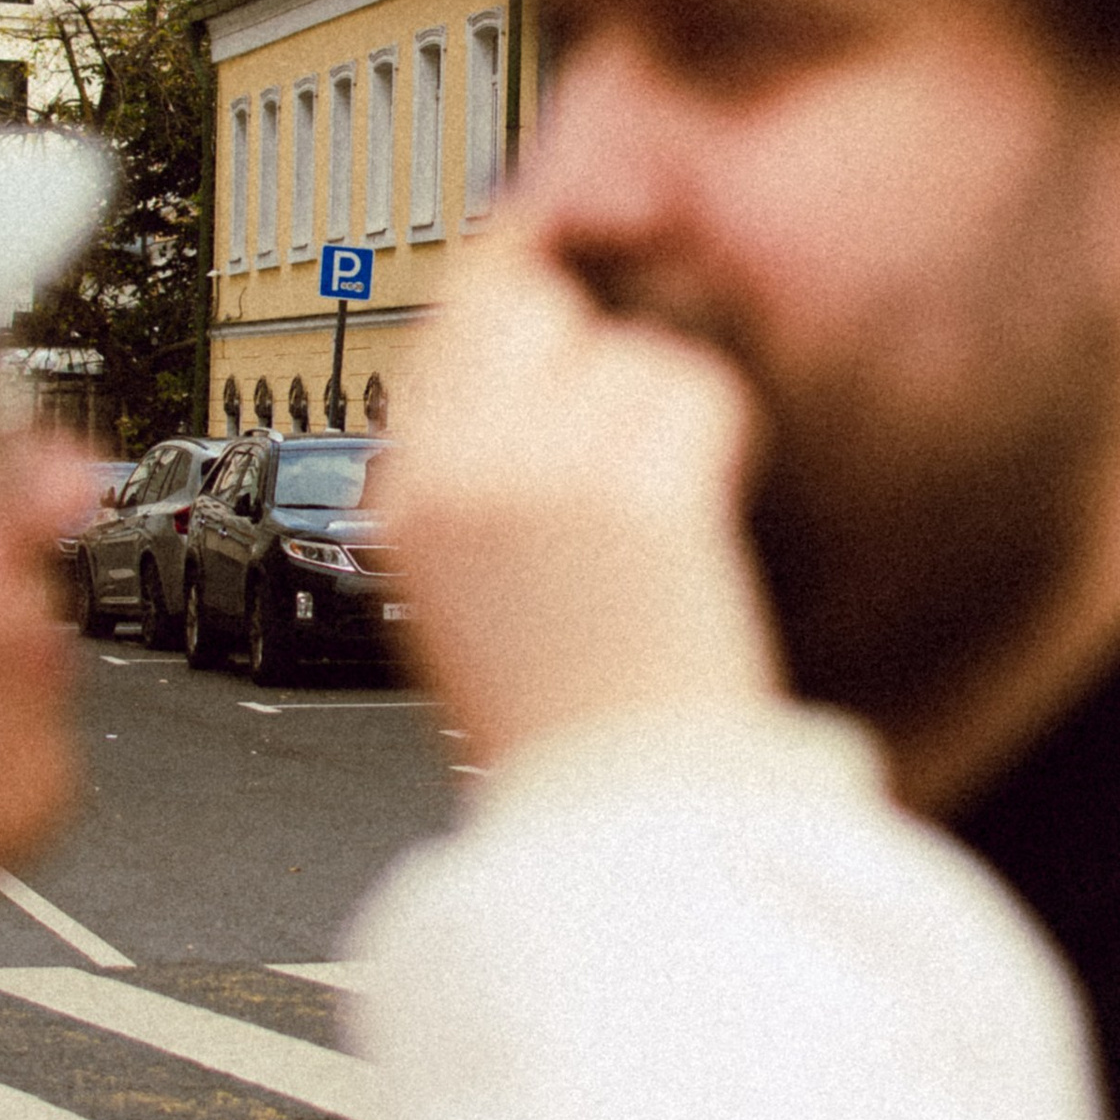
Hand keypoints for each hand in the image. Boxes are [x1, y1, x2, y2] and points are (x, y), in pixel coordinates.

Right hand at [383, 220, 780, 765]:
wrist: (620, 819)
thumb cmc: (555, 713)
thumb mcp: (460, 581)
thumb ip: (472, 464)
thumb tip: (523, 321)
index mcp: (404, 498)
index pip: (447, 322)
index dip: (515, 300)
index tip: (557, 299)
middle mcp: (459, 473)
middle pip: (530, 300)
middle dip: (587, 345)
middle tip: (624, 424)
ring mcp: (543, 477)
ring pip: (626, 347)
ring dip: (659, 407)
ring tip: (656, 513)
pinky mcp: (635, 494)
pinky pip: (693, 391)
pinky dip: (715, 438)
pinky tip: (696, 513)